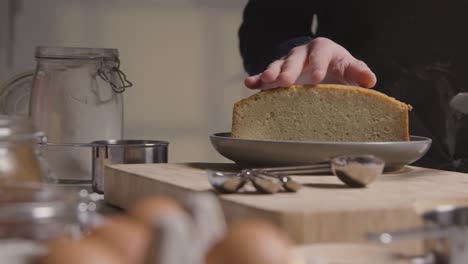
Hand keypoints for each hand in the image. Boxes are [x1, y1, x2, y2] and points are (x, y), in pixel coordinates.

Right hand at [245, 37, 376, 88]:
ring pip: (277, 65)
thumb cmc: (339, 72)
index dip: (318, 65)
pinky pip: (265, 76)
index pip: (320, 54)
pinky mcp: (276, 76)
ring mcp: (287, 64)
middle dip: (290, 69)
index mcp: (323, 49)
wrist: (325, 74)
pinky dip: (257, 80)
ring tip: (267, 82)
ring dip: (271, 73)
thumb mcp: (350, 70)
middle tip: (285, 81)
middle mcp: (302, 54)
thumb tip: (370, 80)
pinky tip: (250, 84)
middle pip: (295, 59)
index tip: (317, 79)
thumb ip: (358, 73)